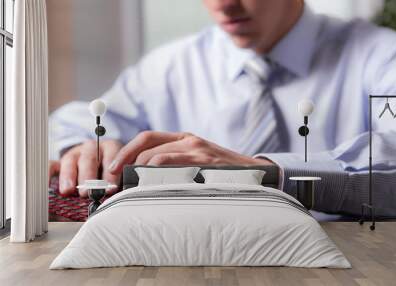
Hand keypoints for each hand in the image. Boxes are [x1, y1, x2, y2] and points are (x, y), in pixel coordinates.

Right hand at [53, 139, 122, 196]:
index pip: (112, 157)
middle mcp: (93, 148)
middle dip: (89, 177)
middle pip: (89, 159)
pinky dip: (47, 173)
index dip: (112, 175)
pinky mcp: (62, 161)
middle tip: (89, 192)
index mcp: (111, 148)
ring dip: (69, 177)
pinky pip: (52, 165)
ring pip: (71, 161)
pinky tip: (46, 184)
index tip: (112, 188)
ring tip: (68, 191)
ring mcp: (76, 153)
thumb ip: (120, 183)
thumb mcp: (121, 173)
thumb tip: (122, 199)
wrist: (100, 161)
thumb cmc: (114, 171)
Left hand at [108, 131, 272, 173]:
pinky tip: (146, 185)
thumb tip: (146, 178)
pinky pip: (170, 163)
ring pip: (155, 154)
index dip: (126, 150)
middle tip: (115, 179)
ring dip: (136, 170)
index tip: (113, 167)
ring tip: (127, 185)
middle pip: (145, 143)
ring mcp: (195, 148)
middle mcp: (188, 139)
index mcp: (184, 139)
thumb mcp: (198, 162)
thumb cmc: (223, 172)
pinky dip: (153, 174)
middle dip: (125, 160)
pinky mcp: (202, 159)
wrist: (254, 172)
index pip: (147, 138)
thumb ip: (176, 164)